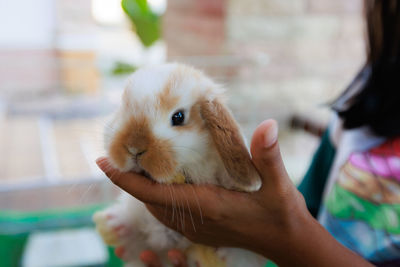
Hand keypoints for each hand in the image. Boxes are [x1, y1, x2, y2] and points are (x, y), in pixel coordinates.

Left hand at [97, 120, 371, 266]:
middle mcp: (194, 219)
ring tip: (133, 162)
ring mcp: (196, 227)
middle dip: (127, 179)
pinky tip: (159, 179)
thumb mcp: (278, 184)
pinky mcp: (201, 227)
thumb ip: (269, 155)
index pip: (152, 194)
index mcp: (206, 206)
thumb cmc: (281, 214)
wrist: (286, 242)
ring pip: (156, 206)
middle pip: (147, 200)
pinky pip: (167, 212)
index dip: (125, 179)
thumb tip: (268, 123)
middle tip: (117, 150)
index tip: (101, 161)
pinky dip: (155, 195)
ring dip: (141, 187)